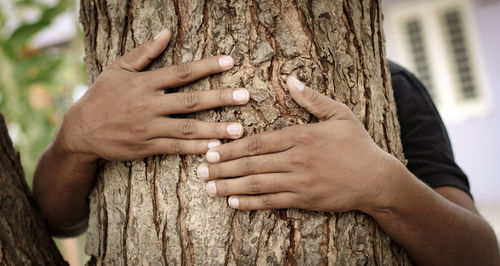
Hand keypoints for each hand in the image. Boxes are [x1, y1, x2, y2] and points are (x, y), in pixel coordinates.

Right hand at [56, 29, 249, 161]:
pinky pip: (176, 148)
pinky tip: (215, 148)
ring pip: (187, 128)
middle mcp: (149, 104)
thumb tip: (166, 33)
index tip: (230, 61)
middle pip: (190, 101)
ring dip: (215, 129)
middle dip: (220, 98)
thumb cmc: (101, 96)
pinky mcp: (147, 147)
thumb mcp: (118, 69)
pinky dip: (196, 148)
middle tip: (245, 96)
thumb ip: (144, 52)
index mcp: (144, 83)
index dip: (207, 66)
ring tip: (239, 129)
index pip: (181, 72)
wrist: (80, 131)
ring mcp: (149, 127)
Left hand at [197, 76, 397, 212]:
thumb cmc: (357, 145)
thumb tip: (291, 79)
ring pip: (257, 184)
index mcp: (299, 136)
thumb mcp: (339, 115)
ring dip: (230, 186)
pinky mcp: (304, 200)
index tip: (211, 149)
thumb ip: (312, 99)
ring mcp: (298, 182)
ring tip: (208, 187)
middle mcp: (295, 160)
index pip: (257, 143)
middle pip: (251, 164)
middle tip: (200, 170)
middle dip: (222, 167)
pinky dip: (251, 203)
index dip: (231, 148)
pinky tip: (233, 203)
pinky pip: (272, 202)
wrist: (376, 179)